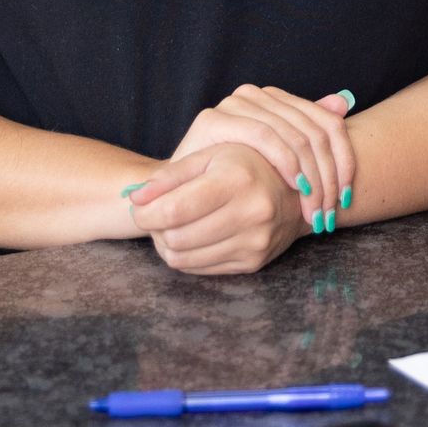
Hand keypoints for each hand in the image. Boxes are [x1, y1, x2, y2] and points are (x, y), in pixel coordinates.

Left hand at [125, 144, 303, 276]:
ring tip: (171, 226)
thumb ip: (170, 176)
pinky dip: (187, 256)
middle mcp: (251, 213)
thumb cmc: (245, 166)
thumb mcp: (209, 157)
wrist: (293, 192)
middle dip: (155, 229)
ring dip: (167, 245)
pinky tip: (191, 237)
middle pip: (176, 238)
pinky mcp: (253, 263)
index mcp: (237, 179)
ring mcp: (254, 242)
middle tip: (154, 216)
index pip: (175, 209)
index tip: (140, 207)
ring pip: (184, 258)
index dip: (147, 213)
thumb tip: (134, 197)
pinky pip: (201, 269)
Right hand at [168, 86, 355, 234]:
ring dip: (312, 176)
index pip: (327, 123)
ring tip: (316, 208)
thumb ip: (306, 135)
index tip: (348, 195)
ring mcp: (234, 104)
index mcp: (276, 100)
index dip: (344, 159)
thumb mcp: (275, 161)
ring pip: (295, 135)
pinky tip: (296, 188)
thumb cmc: (230, 177)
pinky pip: (265, 136)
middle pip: (315, 132)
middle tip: (331, 210)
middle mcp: (257, 95)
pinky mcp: (215, 118)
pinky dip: (286, 163)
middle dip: (329, 176)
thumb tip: (344, 104)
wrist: (179, 189)